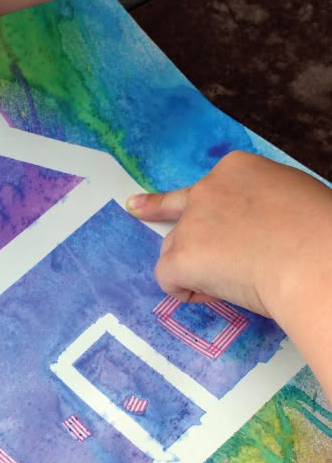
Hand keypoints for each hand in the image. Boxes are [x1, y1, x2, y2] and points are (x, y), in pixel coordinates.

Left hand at [126, 151, 331, 322]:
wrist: (313, 256)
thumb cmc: (320, 231)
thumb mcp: (292, 195)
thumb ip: (261, 203)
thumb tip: (261, 227)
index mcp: (237, 168)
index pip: (209, 189)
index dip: (209, 211)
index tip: (183, 207)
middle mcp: (207, 189)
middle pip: (184, 217)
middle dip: (185, 233)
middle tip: (148, 216)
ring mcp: (191, 223)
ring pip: (174, 249)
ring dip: (193, 267)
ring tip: (234, 282)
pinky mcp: (181, 256)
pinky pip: (167, 278)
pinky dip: (183, 291)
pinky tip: (211, 294)